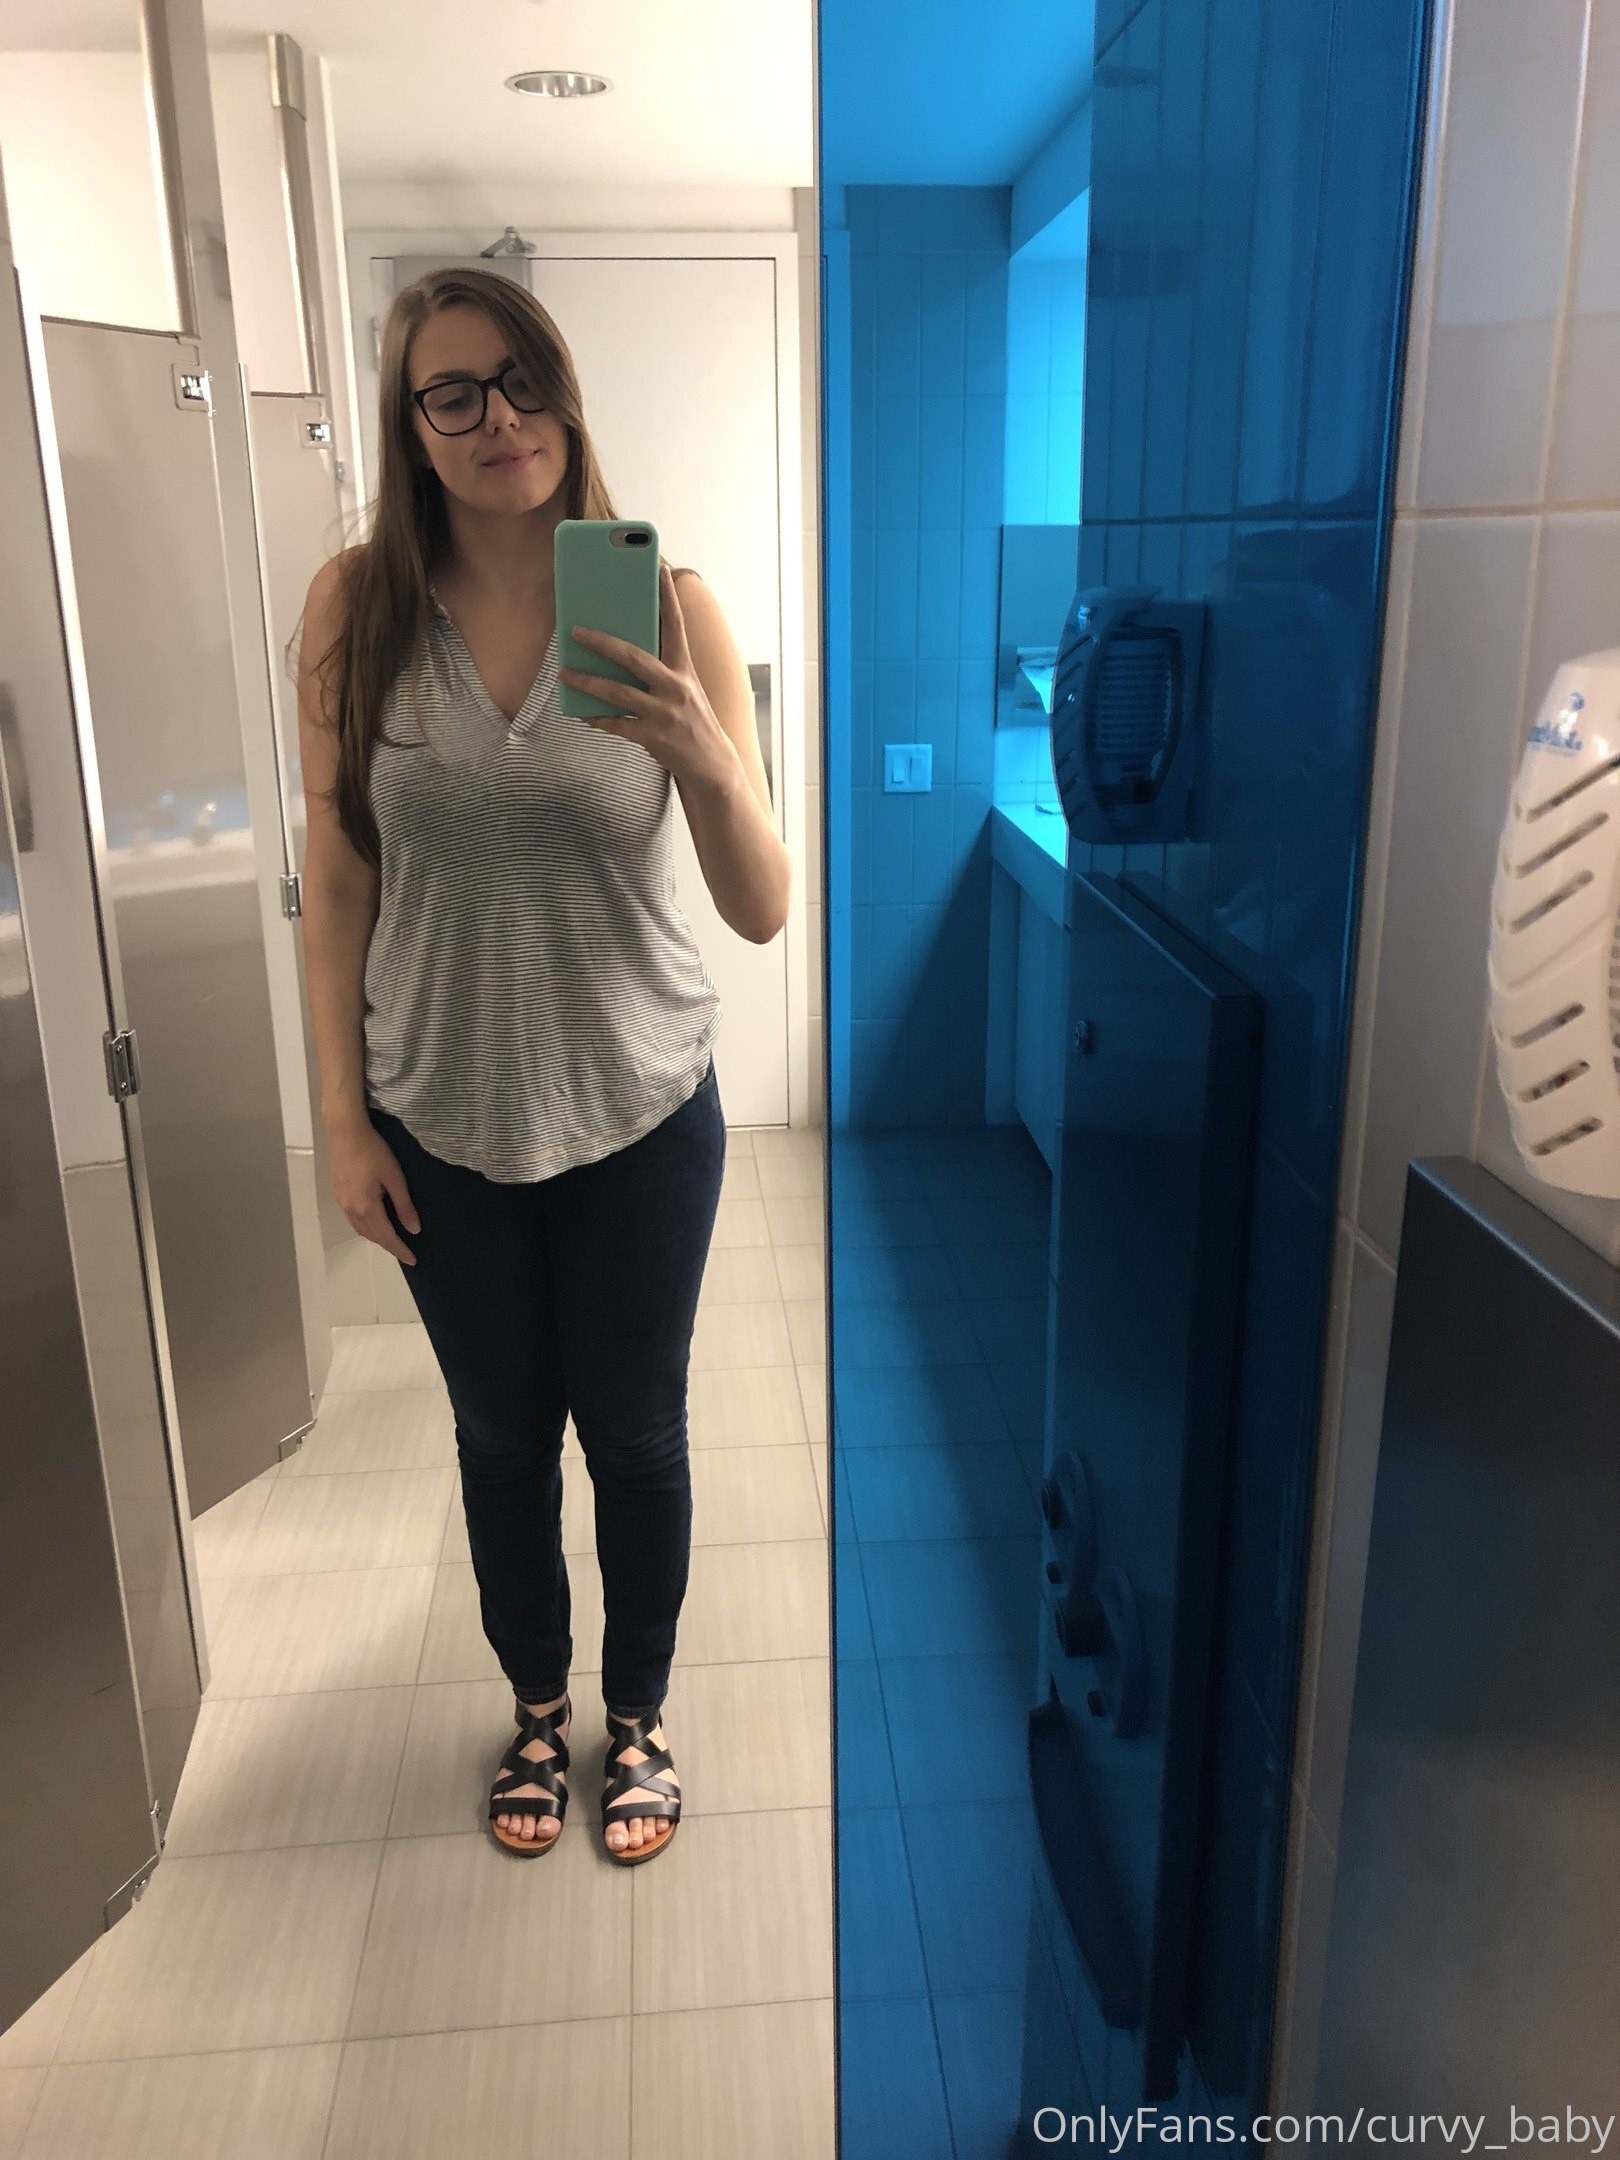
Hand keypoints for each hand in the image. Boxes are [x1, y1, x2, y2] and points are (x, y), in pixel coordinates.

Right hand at [328, 1119, 419, 1266]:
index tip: (413, 1260)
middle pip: (372, 1236)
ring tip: (393, 1239)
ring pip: (361, 1229)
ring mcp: (342, 1203)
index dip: (400, 1249)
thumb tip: (414, 1230)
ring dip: (377, 1237)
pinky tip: (375, 1221)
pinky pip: (354, 1220)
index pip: (386, 1237)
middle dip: (389, 1245)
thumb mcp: (394, 1178)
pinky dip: (367, 1227)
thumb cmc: (373, 1151)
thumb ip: (404, 1206)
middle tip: (406, 1251)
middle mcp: (351, 1210)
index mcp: (366, 1208)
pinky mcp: (338, 1194)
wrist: (344, 1132)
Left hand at [557, 561, 736, 789]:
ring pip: (617, 693)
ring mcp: (663, 713)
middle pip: (633, 657)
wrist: (711, 764)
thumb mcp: (685, 689)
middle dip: (602, 642)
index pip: (676, 627)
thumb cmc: (692, 720)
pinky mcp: (653, 737)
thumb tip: (622, 651)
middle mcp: (676, 688)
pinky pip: (616, 724)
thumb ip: (661, 669)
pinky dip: (597, 718)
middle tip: (575, 631)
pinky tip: (581, 713)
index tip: (660, 571)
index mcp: (685, 670)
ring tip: (565, 673)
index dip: (668, 598)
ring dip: (587, 681)